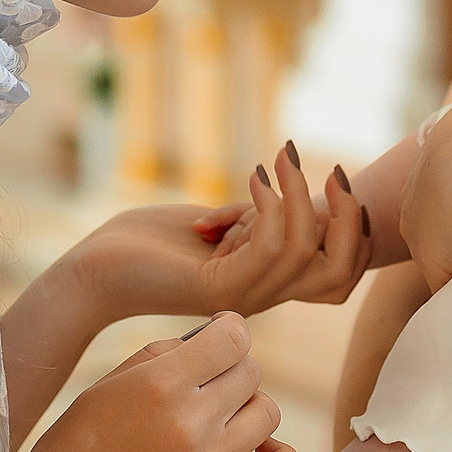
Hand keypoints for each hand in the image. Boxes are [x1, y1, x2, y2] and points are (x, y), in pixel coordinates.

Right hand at [7, 312, 296, 451]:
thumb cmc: (73, 445)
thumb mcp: (108, 384)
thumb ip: (164, 354)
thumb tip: (219, 337)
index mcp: (158, 383)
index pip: (235, 336)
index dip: (231, 331)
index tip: (219, 339)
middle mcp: (187, 422)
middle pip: (250, 373)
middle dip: (232, 372)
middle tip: (208, 385)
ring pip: (266, 414)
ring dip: (250, 409)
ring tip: (225, 417)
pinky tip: (264, 449)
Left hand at [67, 144, 370, 319]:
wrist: (95, 270)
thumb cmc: (148, 243)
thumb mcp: (215, 223)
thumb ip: (251, 215)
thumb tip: (280, 188)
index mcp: (268, 283)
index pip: (340, 274)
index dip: (357, 232)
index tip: (341, 181)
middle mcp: (263, 296)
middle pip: (338, 271)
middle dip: (347, 216)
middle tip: (335, 171)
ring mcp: (242, 296)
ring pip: (303, 250)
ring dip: (299, 193)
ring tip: (283, 155)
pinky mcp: (217, 288)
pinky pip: (267, 247)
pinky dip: (269, 207)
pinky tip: (255, 178)